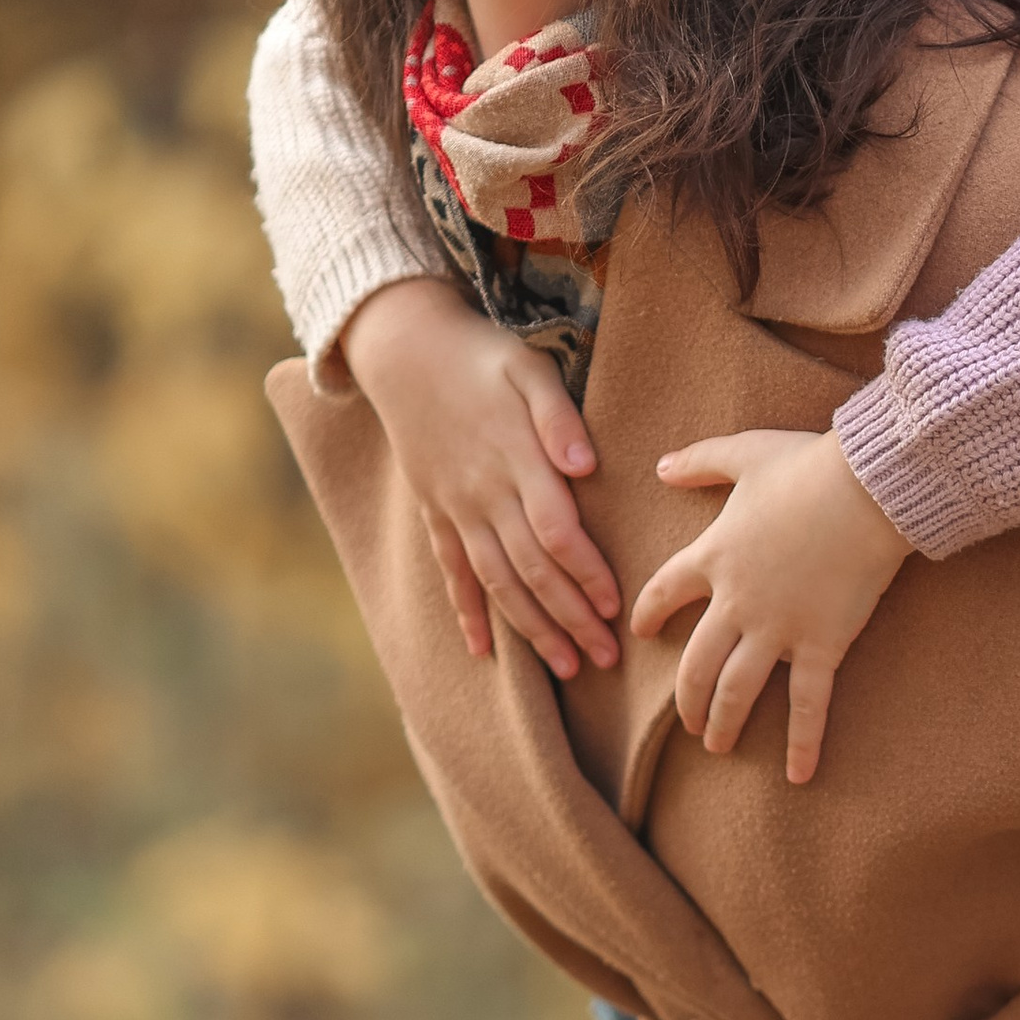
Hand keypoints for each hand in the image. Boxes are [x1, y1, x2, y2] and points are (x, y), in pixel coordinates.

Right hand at [339, 277, 619, 678]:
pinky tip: (482, 650)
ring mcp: (455, 508)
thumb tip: (586, 467)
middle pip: (530, 569)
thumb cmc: (481, 357)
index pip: (555, 532)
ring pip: (495, 581)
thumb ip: (558, 417)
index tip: (615, 606)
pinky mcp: (435, 512)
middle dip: (569, 618)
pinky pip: (451, 571)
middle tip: (605, 659)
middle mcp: (483, 494)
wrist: (404, 351)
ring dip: (530, 629)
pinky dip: (467, 611)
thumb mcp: (527, 368)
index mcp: (514, 460)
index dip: (585, 572)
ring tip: (565, 668)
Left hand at [630, 427, 909, 783]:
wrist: (868, 489)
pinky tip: (798, 775)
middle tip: (688, 721)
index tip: (640, 633)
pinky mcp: (821, 645)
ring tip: (717, 745)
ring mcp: (777, 629)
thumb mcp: (745, 452)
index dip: (648, 615)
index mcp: (713, 554)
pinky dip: (802, 743)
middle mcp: (736, 601)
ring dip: (723, 723)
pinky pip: (808, 705)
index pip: (663, 593)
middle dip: (688, 697)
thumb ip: (700, 460)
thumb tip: (660, 465)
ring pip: (737, 690)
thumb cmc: (809, 465)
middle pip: (695, 662)